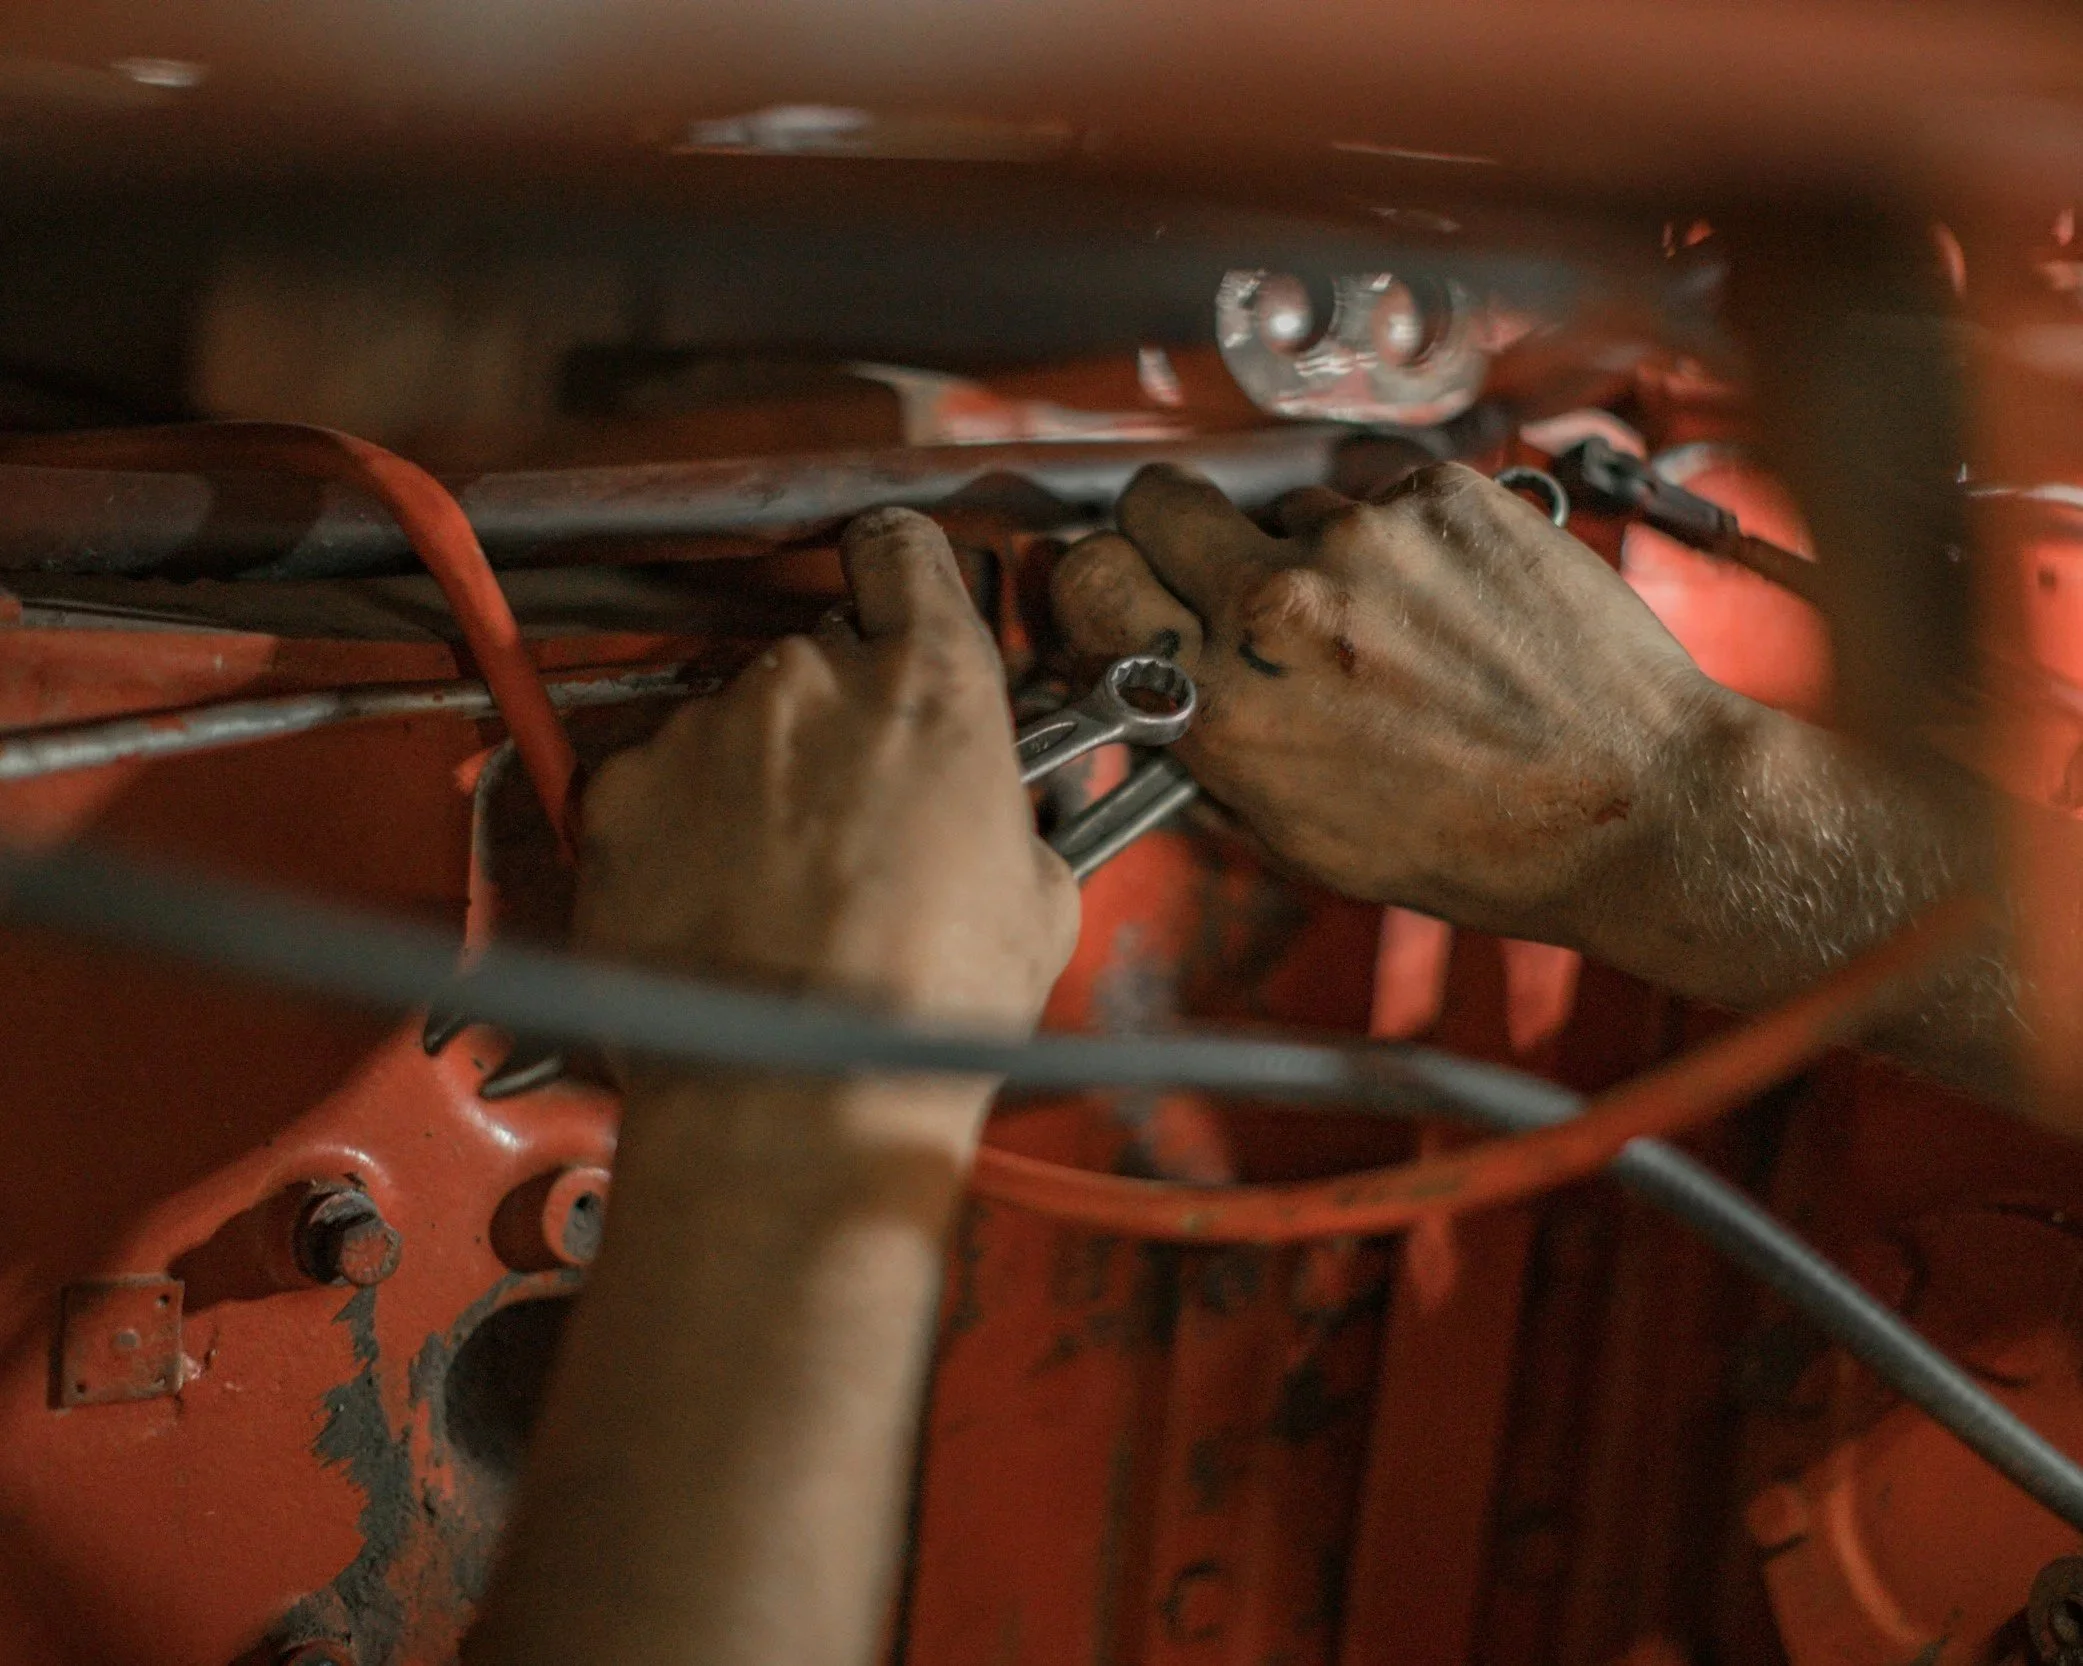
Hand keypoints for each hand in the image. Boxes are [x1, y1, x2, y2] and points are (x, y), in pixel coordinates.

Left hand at [577, 507, 1078, 1035]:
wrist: (793, 1095)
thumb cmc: (920, 1011)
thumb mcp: (1040, 900)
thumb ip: (1011, 815)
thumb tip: (998, 818)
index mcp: (929, 684)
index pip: (905, 551)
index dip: (901, 572)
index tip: (896, 593)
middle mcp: (809, 681)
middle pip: (818, 657)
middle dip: (837, 723)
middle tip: (857, 817)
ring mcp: (706, 730)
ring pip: (735, 724)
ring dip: (756, 779)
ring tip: (782, 886)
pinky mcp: (622, 791)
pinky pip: (656, 781)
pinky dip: (678, 825)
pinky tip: (716, 902)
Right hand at [1050, 462, 1744, 940]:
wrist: (1632, 801)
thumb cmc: (1480, 839)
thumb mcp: (1300, 836)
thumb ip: (1209, 750)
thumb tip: (1157, 691)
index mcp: (1228, 701)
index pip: (1088, 578)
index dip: (1100, 584)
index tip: (1124, 592)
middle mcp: (1281, 605)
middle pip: (1159, 501)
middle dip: (1177, 535)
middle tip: (1222, 573)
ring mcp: (1365, 536)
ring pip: (1284, 502)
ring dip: (1310, 549)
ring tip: (1386, 624)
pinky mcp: (1443, 495)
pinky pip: (1378, 492)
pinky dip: (1401, 537)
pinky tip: (1449, 603)